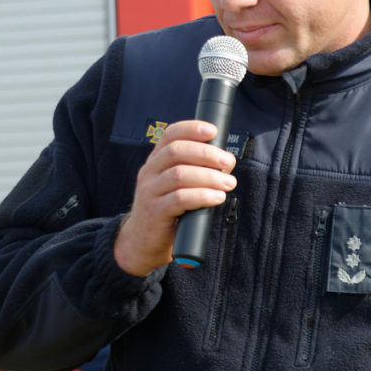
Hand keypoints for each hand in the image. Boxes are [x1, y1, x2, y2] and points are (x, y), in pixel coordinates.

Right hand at [114, 120, 236, 276]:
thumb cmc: (167, 211)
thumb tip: (225, 161)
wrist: (142, 242)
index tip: (213, 131)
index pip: (170, 134)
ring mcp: (150, 191)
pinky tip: (217, 197)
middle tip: (227, 161)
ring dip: (209, 176)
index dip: (191, 128)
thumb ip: (194, 170)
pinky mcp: (155, 211)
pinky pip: (180, 198)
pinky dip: (203, 195)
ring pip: (179, 174)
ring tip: (228, 182)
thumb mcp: (176, 185)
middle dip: (206, 153)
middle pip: (176, 151)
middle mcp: (149, 172)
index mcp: (156, 160)